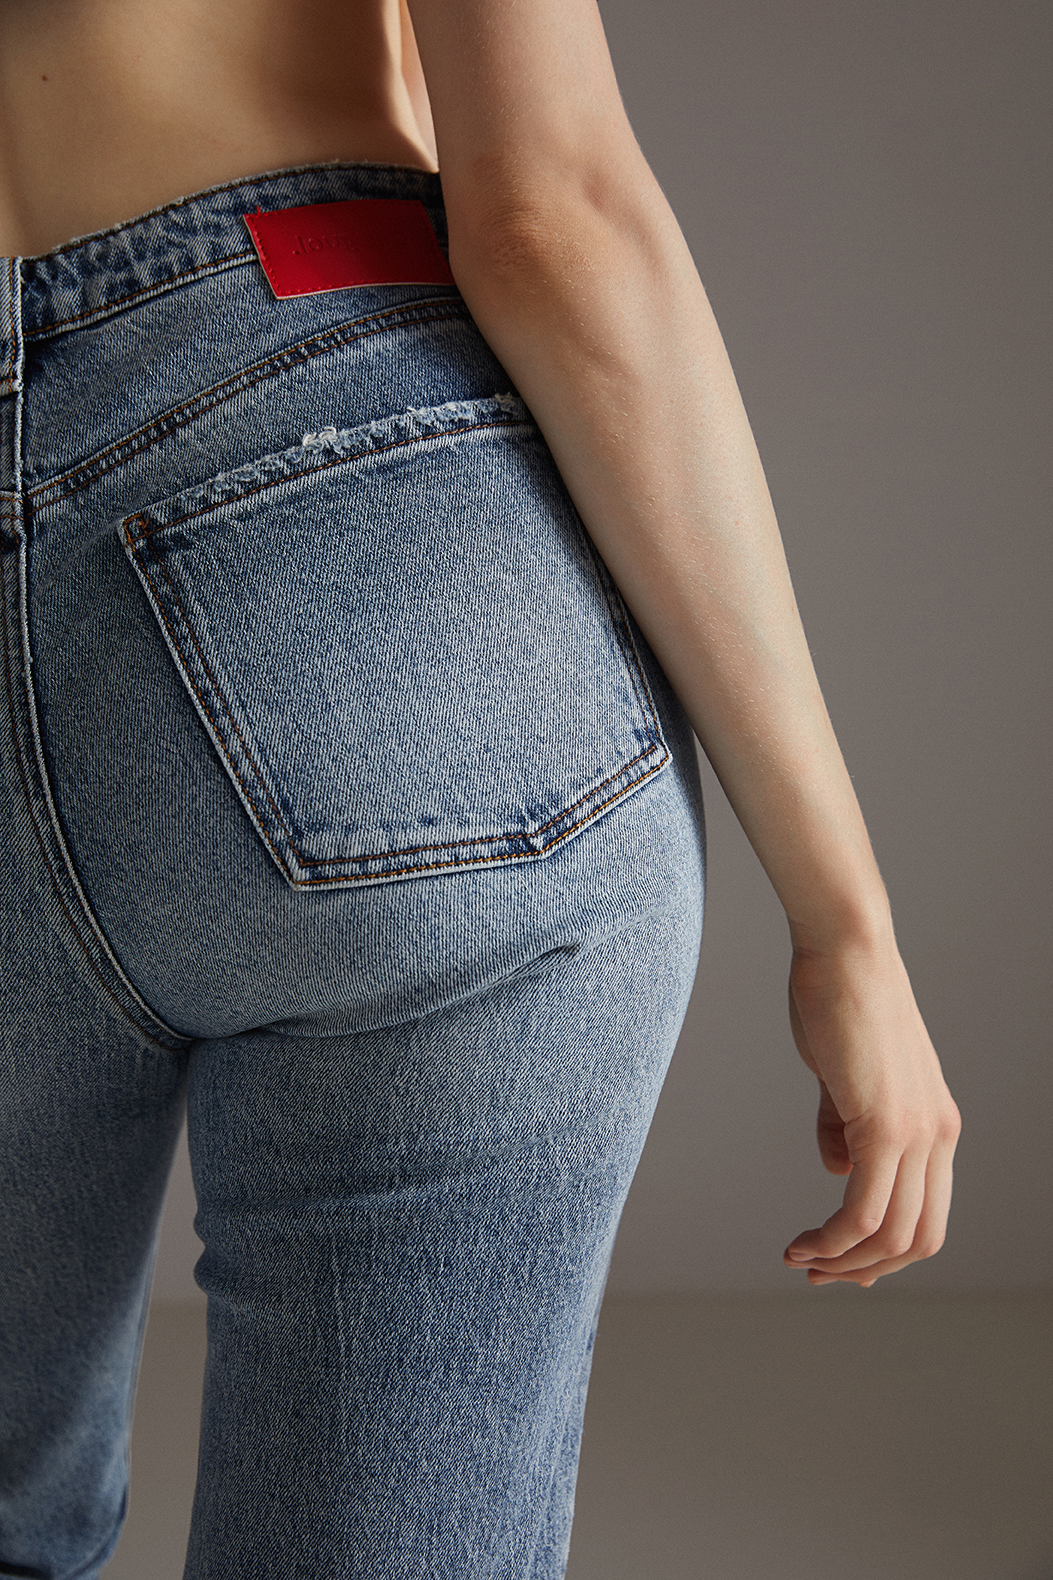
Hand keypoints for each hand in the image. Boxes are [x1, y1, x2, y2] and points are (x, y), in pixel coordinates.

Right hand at [782, 937, 960, 1287]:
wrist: (844, 950)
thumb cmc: (838, 998)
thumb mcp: (844, 1076)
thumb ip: (843, 1125)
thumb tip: (838, 1170)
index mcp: (935, 1123)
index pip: (927, 1214)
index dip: (884, 1251)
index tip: (838, 1260)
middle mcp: (938, 1134)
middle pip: (919, 1237)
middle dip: (865, 1269)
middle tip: (816, 1272)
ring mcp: (917, 1132)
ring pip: (892, 1233)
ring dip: (842, 1260)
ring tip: (799, 1258)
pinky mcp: (885, 1125)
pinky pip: (863, 1209)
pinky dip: (833, 1239)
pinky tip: (803, 1241)